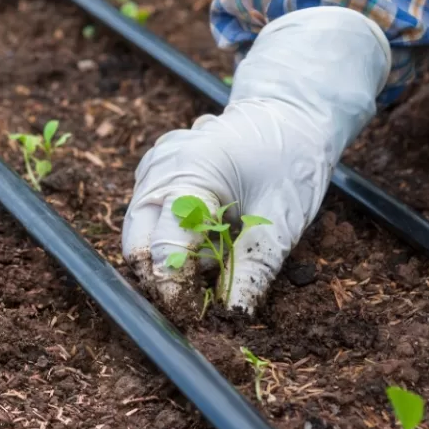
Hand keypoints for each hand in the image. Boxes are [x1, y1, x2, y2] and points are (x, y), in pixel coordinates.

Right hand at [123, 7, 390, 313]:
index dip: (175, 286)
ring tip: (219, 245)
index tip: (194, 311)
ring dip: (173, 253)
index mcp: (188, 174)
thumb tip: (232, 313)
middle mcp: (158, 168)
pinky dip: (175, 232)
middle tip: (199, 293)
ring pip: (142, 232)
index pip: (162, 247)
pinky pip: (151, 215)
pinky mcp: (153, 170)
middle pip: (137, 242)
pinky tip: (209, 223)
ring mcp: (151, 166)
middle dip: (163, 274)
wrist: (290, 114)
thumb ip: (253, 268)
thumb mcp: (282, 221)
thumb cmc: (291, 161)